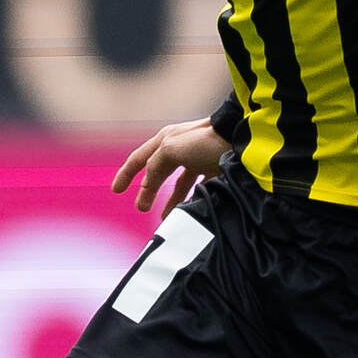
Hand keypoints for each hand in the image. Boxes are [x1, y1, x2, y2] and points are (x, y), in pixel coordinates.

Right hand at [111, 117, 228, 212]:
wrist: (240, 140)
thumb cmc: (204, 140)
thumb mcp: (171, 150)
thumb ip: (154, 166)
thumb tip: (149, 184)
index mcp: (166, 139)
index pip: (139, 158)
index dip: (125, 174)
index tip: (116, 191)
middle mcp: (180, 148)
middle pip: (158, 172)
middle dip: (148, 191)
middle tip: (142, 208)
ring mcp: (198, 158)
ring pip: (179, 183)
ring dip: (171, 200)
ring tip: (165, 217)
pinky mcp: (214, 168)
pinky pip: (197, 188)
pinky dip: (191, 199)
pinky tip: (189, 210)